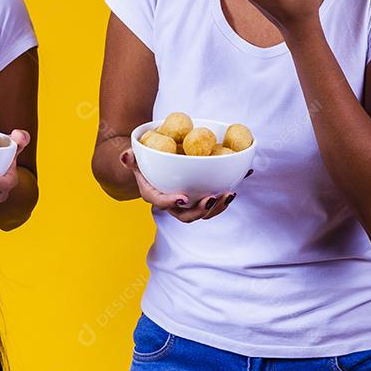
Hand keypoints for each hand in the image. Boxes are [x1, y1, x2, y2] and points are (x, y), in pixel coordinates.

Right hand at [120, 148, 241, 222]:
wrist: (153, 166)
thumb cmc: (142, 162)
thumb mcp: (134, 159)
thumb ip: (131, 158)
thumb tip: (125, 156)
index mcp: (155, 196)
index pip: (162, 203)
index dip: (172, 202)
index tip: (183, 197)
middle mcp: (173, 204)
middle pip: (188, 215)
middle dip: (202, 210)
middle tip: (213, 197)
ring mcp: (190, 202)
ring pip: (204, 211)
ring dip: (219, 206)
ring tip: (230, 193)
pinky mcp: (202, 196)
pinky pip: (216, 197)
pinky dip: (230, 188)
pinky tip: (245, 174)